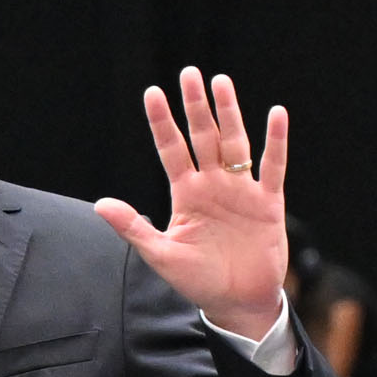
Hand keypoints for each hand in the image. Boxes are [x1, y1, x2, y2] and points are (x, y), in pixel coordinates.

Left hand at [93, 66, 291, 334]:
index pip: (171, 149)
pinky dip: (275, 141)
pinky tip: (276, 114)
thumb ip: (134, 227)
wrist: (237, 303)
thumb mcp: (161, 255)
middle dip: (196, 106)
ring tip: (221, 82)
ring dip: (229, 113)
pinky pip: (273, 166)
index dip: (162, 122)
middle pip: (203, 136)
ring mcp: (241, 190)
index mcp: (186, 194)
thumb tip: (100, 204)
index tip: (152, 93)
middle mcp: (213, 184)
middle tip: (189, 73)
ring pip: (235, 142)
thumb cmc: (198, 280)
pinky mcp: (268, 202)